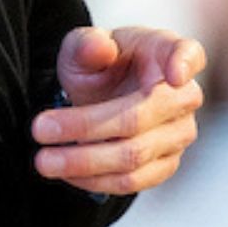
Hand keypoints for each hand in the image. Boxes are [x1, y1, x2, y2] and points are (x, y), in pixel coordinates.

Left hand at [35, 25, 206, 195]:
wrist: (106, 97)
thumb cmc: (101, 65)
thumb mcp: (84, 47)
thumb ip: (88, 44)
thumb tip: (100, 49)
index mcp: (168, 53)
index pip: (189, 55)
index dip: (184, 64)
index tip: (175, 74)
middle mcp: (184, 96)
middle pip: (138, 118)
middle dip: (84, 126)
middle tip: (39, 129)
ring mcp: (180, 133)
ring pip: (133, 157)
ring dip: (83, 162)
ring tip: (43, 160)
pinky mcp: (166, 165)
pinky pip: (132, 181)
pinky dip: (94, 180)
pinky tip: (66, 172)